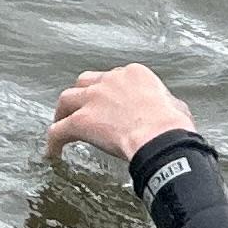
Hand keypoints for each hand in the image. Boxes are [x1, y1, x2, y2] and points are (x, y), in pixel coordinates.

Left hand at [46, 64, 198, 164]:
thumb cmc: (173, 126)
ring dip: (62, 112)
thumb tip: (167, 108)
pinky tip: (52, 153)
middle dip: (82, 94)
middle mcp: (110, 80)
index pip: (114, 78)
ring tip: (61, 125)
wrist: (161, 139)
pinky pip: (58, 130)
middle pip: (86, 82)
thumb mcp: (175, 105)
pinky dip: (53, 141)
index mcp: (134, 74)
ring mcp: (92, 99)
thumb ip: (164, 102)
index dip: (110, 92)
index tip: (111, 105)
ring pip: (66, 100)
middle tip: (81, 109)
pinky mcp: (81, 120)